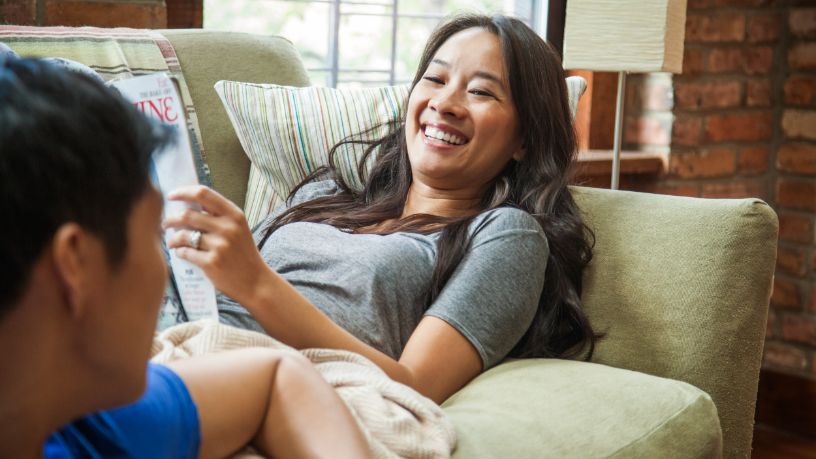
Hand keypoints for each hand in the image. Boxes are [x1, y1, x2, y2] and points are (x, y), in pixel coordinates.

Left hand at [163, 185, 270, 304]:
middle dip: (171, 219)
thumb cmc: (243, 253)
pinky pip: (185, 252)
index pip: (203, 194)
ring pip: (184, 235)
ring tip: (171, 241)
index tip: (171, 196)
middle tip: (166, 224)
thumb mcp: (238, 228)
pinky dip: (179, 252)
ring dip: (172, 238)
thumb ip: (219, 216)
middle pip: (188, 215)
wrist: (255, 281)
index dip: (183, 192)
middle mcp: (228, 227)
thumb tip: (188, 205)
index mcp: (234, 215)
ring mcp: (220, 245)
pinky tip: (181, 253)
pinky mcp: (212, 262)